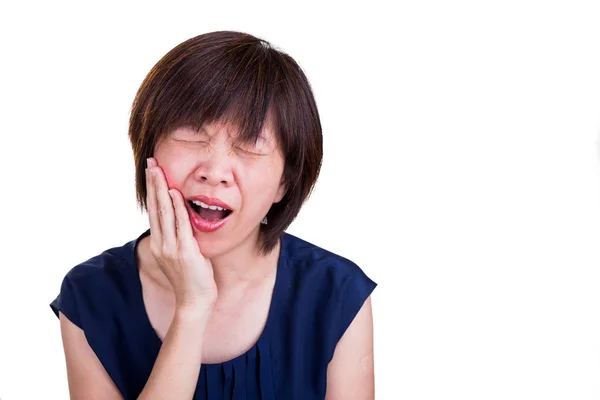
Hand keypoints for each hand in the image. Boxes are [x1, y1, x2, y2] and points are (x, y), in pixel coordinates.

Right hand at [146, 157, 217, 310]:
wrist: (195, 302)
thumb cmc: (192, 278)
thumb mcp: (183, 254)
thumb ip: (181, 237)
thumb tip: (184, 219)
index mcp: (159, 243)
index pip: (154, 211)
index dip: (153, 191)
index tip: (152, 172)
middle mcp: (161, 244)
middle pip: (155, 207)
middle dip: (153, 183)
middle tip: (151, 162)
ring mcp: (171, 248)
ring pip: (164, 212)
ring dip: (162, 189)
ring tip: (159, 170)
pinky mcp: (184, 252)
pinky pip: (181, 224)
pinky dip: (178, 207)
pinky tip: (176, 193)